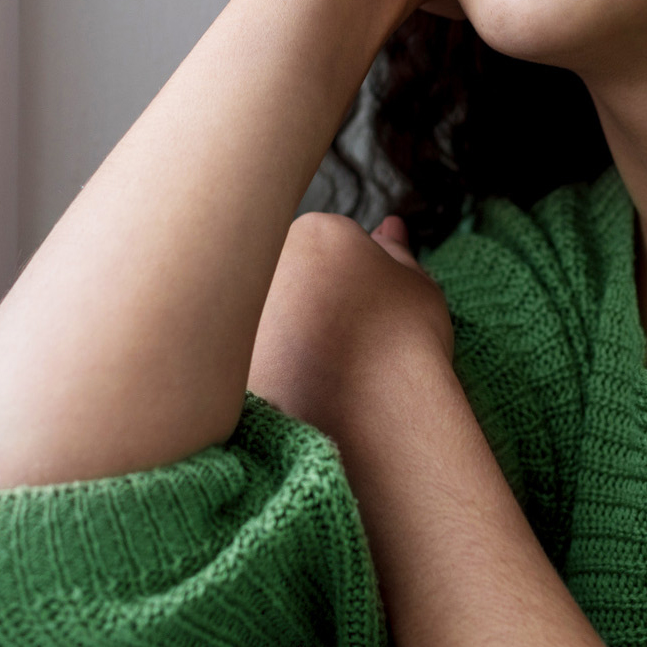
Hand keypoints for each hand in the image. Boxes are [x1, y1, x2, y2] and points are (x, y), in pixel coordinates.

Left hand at [247, 212, 453, 440]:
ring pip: (264, 315)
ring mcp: (243, 310)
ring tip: (324, 371)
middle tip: (342, 341)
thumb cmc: (408, 342)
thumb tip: (388, 227)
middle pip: (287, 272)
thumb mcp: (416, 285)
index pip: (327, 242)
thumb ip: (398, 252)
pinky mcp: (229, 358)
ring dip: (287, 335)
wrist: (381, 419)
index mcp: (314, 230)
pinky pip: (249, 358)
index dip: (351, 277)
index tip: (366, 309)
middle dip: (308, 299)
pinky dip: (271, 372)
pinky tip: (300, 393)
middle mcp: (267, 261)